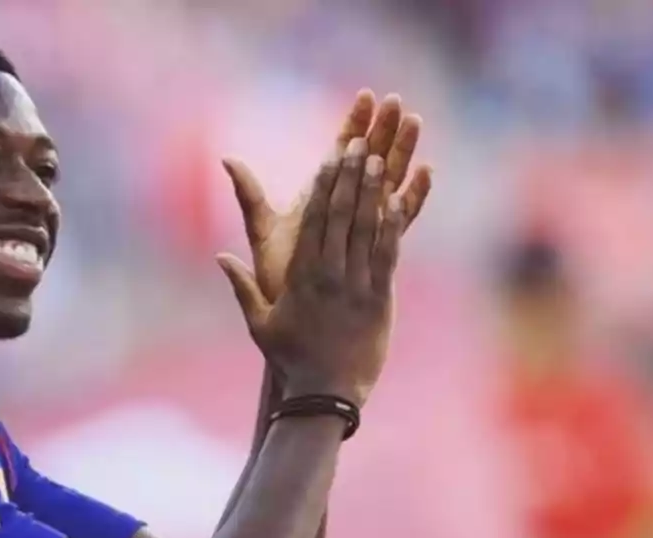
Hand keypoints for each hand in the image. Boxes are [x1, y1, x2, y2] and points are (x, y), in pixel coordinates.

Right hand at [218, 138, 406, 408]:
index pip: (315, 221)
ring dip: (374, 191)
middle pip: (343, 215)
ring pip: (367, 229)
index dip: (326, 184)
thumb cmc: (291, 359)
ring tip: (380, 159)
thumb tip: (219, 257)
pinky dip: (392, 226)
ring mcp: (357, 286)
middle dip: (351, 176)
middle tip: (360, 143)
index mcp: (301, 277)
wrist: (326, 394)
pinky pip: (387, 255)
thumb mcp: (259, 323)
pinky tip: (398, 201)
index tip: (332, 155)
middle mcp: (331, 276)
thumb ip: (241, 287)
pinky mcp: (380, 300)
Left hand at [223, 90, 432, 302]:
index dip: (352, 124)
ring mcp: (364, 230)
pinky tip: (426, 173)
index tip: (364, 95)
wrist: (297, 327)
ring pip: (389, 183)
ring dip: (403, 152)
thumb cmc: (277, 280)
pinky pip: (400, 221)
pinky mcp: (379, 252)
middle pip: (368, 162)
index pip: (338, 154)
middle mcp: (344, 212)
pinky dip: (413, 196)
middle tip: (397, 100)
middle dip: (383, 130)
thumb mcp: (263, 232)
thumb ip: (250, 195)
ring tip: (416, 122)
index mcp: (320, 202)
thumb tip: (226, 158)